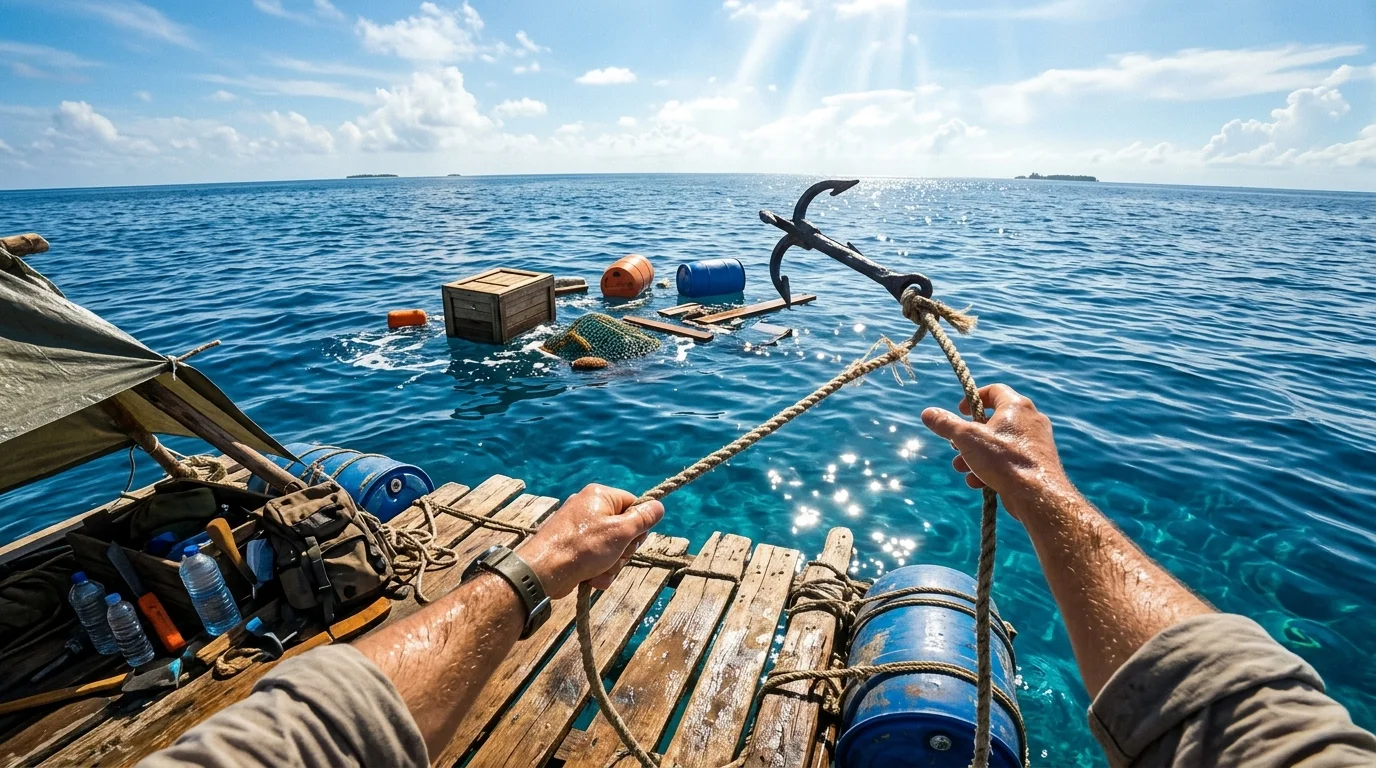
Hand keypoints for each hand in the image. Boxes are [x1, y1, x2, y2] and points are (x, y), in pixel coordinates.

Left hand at [516, 484, 664, 598]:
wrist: (544, 571)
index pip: (634, 504)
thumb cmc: (583, 547)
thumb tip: (659, 506)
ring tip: (599, 570)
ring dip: (612, 565)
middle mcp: (589, 508)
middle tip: (614, 556)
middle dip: (623, 550)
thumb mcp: (621, 531)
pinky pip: (598, 558)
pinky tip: (591, 578)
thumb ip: (643, 518)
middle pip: (624, 529)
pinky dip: (599, 570)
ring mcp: (580, 529)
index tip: (633, 539)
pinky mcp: (574, 548)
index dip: (639, 525)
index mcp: (600, 496)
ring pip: (613, 548)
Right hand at [921, 383, 1070, 520]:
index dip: (973, 398)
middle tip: (955, 447)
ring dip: (976, 456)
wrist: (1037, 495)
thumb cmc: (1004, 460)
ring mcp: (1036, 442)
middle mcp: (1030, 420)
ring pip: (999, 444)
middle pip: (993, 421)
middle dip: (969, 437)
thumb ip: (946, 424)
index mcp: (1016, 406)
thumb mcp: (967, 439)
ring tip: (962, 469)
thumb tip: (927, 412)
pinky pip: (1010, 460)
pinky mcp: (1037, 463)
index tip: (959, 411)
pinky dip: (992, 468)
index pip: (994, 391)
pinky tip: (978, 482)